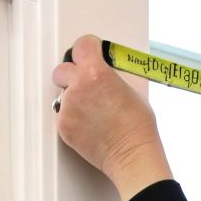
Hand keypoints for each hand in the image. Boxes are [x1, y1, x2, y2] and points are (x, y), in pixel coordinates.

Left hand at [52, 34, 173, 200]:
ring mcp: (68, 107)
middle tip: (86, 84)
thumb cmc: (138, 126)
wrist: (132, 155)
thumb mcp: (132, 87)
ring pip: (62, 94)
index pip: (81, 45)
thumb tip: (103, 69)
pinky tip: (90, 124)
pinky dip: (73, 117)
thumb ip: (110, 74)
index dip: (88, 49)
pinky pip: (63, 114)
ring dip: (73, 98)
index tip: (90, 53)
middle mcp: (78, 87)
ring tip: (93, 111)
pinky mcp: (63, 125)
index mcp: (96, 72)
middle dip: (73, 74)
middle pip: (62, 69)